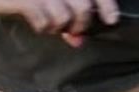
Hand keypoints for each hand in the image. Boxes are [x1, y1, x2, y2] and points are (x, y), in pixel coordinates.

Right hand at [0, 0, 117, 43]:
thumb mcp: (53, 3)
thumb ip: (68, 19)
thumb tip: (79, 41)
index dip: (107, 6)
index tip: (111, 20)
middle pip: (83, 10)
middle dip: (78, 26)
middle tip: (69, 32)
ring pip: (63, 19)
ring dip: (57, 28)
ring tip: (49, 25)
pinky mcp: (27, 0)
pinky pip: (43, 21)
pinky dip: (42, 27)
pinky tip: (39, 24)